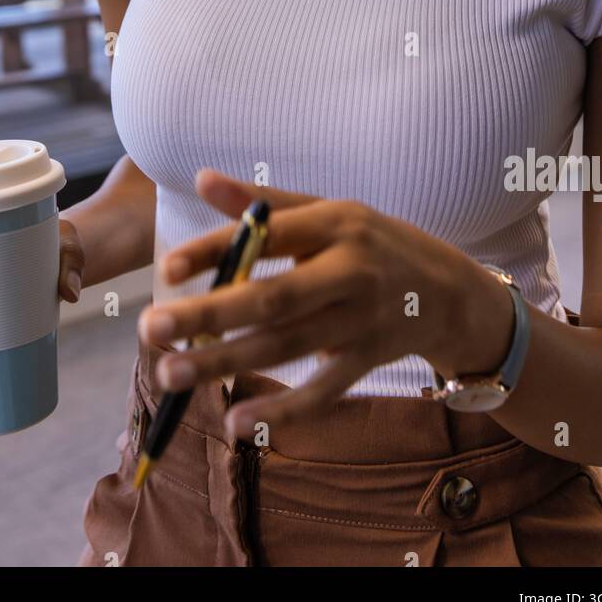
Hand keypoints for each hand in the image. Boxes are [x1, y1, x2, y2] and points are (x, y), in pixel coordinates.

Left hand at [138, 169, 471, 436]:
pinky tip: (236, 422)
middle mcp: (351, 270)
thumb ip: (264, 203)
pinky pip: (321, 390)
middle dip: (209, 315)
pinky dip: (281, 411)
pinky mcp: (368, 360)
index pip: (267, 234)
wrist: (450, 291)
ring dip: (226, 363)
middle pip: (272, 298)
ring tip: (170, 374)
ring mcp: (362, 320)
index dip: (216, 249)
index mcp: (336, 222)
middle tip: (152, 328)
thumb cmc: (372, 244)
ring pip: (286, 347)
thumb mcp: (329, 211)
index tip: (167, 269)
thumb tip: (201, 179)